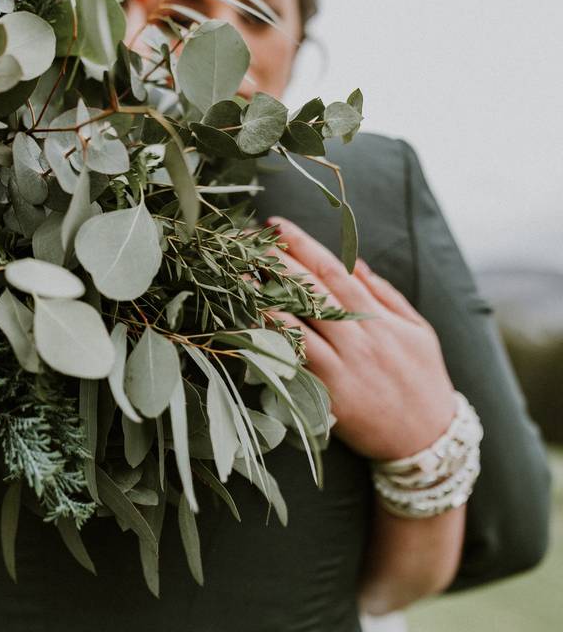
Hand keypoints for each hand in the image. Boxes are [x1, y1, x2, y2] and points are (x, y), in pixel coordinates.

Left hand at [262, 216, 456, 460]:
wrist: (429, 441)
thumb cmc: (423, 382)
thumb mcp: (417, 331)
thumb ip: (385, 295)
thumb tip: (354, 261)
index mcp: (379, 318)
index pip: (335, 271)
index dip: (303, 245)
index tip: (278, 226)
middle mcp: (359, 337)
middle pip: (311, 289)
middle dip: (277, 259)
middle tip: (247, 237)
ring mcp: (342, 365)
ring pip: (298, 321)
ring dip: (264, 294)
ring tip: (237, 271)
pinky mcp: (327, 393)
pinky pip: (293, 359)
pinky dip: (271, 338)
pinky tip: (249, 320)